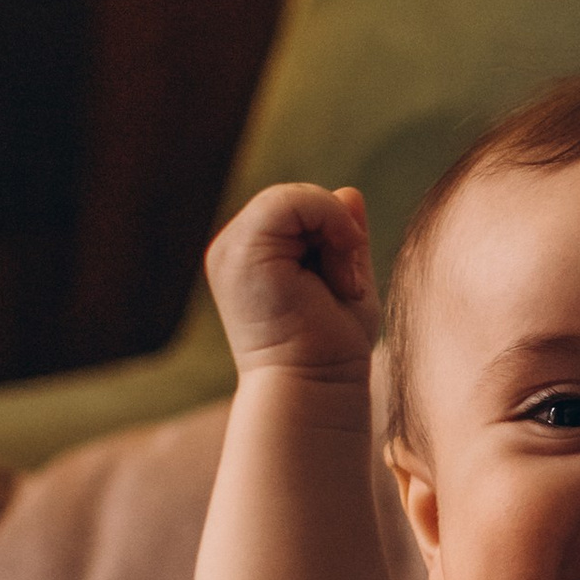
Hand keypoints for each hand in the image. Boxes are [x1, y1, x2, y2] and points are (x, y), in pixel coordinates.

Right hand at [204, 181, 376, 381]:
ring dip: (334, 233)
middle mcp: (233, 249)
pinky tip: (337, 271)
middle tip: (343, 285)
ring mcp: (230, 249)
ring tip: (336, 285)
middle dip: (335, 231)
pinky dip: (330, 223)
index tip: (347, 281)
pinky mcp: (239, 253)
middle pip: (295, 198)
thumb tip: (349, 192)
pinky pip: (290, 200)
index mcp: (253, 255)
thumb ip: (343, 237)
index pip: (298, 208)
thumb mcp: (347, 280)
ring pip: (293, 195)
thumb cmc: (333, 349)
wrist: (314, 387)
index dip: (334, 230)